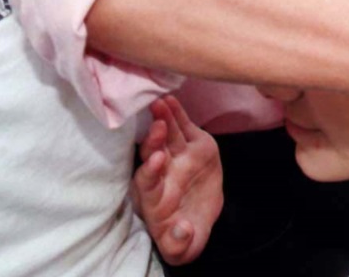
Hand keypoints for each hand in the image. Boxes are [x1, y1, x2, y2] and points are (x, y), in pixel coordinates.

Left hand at [132, 96, 222, 265]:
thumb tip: (181, 230)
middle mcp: (164, 174)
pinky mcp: (195, 145)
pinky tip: (171, 99)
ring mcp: (179, 157)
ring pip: (167, 136)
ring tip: (161, 103)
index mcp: (157, 199)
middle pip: (153, 154)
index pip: (148, 183)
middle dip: (154, 140)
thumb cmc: (186, 235)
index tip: (156, 160)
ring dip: (163, 119)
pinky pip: (184, 126)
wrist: (201, 219)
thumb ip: (180, 244)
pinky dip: (178, 113)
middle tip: (158, 127)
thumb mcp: (185, 248)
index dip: (150, 171)